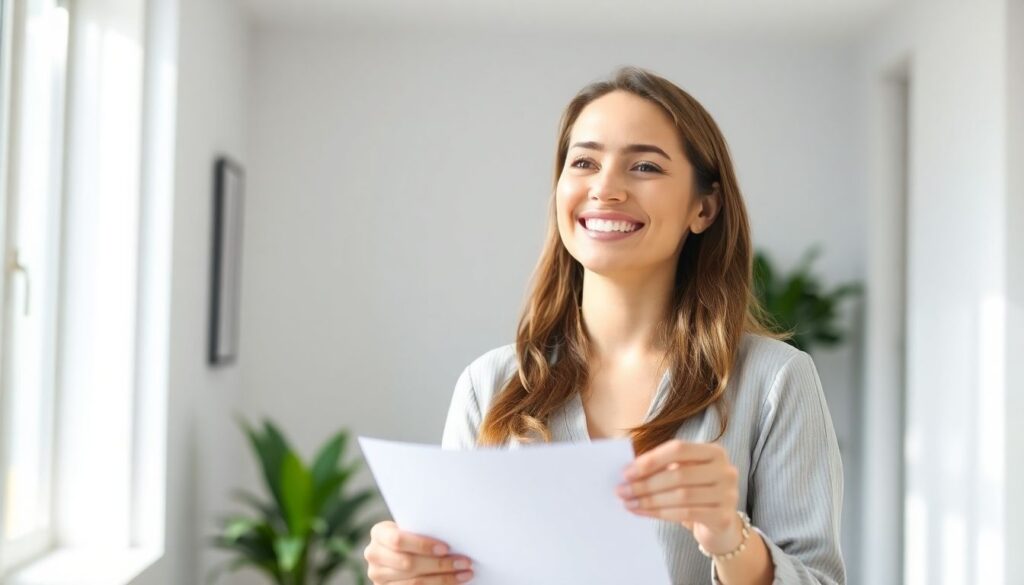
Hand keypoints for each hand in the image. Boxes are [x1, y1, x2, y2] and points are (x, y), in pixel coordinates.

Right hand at [363, 520, 474, 583]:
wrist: (398, 551)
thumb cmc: (412, 535)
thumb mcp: (412, 528)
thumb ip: (423, 530)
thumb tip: (455, 535)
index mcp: (379, 533)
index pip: (398, 540)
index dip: (422, 545)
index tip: (446, 548)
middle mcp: (374, 555)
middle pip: (408, 564)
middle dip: (440, 564)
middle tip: (464, 562)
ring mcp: (378, 576)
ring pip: (414, 582)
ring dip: (443, 579)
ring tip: (465, 573)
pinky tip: (454, 582)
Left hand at [617, 440, 742, 554]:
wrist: (720, 525)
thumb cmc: (696, 492)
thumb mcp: (683, 473)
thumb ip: (662, 467)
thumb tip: (628, 471)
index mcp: (715, 451)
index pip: (678, 449)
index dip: (650, 460)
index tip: (626, 472)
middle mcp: (726, 470)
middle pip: (679, 474)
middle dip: (645, 483)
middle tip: (622, 491)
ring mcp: (728, 494)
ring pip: (681, 496)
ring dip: (649, 500)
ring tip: (629, 503)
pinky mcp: (723, 517)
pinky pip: (686, 514)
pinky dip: (660, 513)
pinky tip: (643, 513)